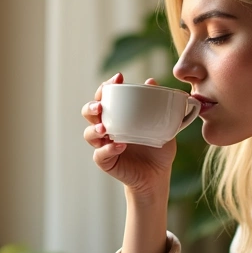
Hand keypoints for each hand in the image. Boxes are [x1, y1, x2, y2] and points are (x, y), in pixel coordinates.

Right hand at [82, 73, 176, 197]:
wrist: (158, 174)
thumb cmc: (158, 147)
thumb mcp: (162, 124)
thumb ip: (157, 105)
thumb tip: (151, 81)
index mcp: (116, 115)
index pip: (105, 96)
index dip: (106, 86)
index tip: (118, 78)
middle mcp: (106, 128)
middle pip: (89, 112)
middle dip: (91, 106)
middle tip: (100, 106)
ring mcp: (104, 145)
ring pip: (89, 134)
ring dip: (94, 129)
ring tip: (104, 129)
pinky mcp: (106, 162)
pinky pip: (100, 155)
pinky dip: (107, 149)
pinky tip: (119, 146)